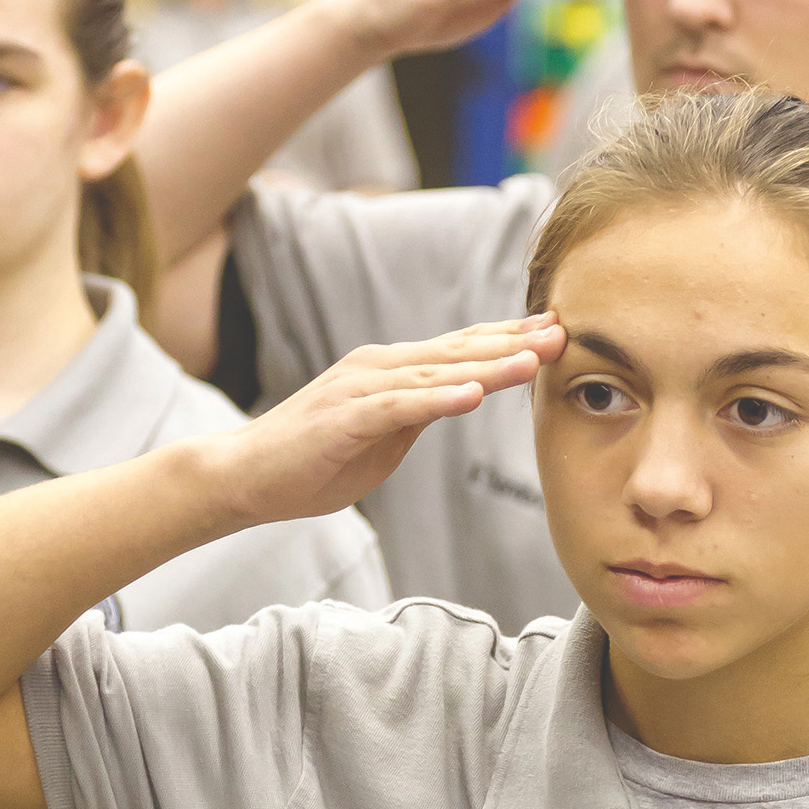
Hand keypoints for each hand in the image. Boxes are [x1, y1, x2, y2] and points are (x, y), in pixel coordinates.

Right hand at [203, 315, 567, 530]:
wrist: (244, 476)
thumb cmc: (312, 460)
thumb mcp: (382, 437)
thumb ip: (418, 415)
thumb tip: (459, 400)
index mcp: (391, 371)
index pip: (461, 350)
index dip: (509, 339)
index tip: (556, 332)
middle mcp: (379, 367)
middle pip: (458, 351)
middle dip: (514, 342)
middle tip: (564, 332)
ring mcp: (360, 389)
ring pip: (436, 373)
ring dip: (487, 366)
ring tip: (534, 360)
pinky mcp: (344, 417)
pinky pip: (399, 407)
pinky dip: (437, 399)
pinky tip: (472, 396)